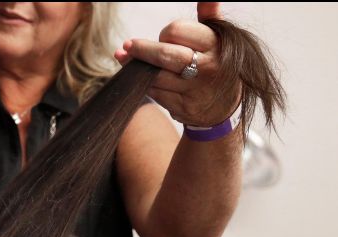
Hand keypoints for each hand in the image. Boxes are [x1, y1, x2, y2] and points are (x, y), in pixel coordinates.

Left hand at [114, 2, 240, 125]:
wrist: (225, 106)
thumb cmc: (215, 63)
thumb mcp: (218, 39)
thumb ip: (209, 16)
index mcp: (216, 45)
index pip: (178, 31)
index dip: (167, 32)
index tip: (164, 36)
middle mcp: (208, 68)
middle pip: (164, 55)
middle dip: (141, 50)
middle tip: (126, 46)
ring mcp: (195, 90)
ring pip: (156, 76)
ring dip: (137, 68)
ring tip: (125, 59)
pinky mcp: (184, 108)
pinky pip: (156, 94)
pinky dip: (145, 85)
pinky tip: (140, 79)